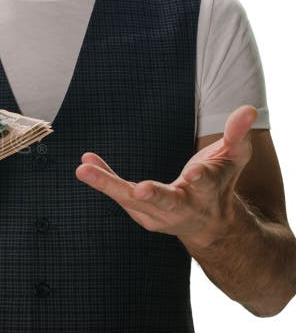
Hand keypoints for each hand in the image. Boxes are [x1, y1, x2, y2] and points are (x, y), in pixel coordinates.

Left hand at [75, 105, 257, 249]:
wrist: (209, 224)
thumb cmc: (220, 183)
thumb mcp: (233, 158)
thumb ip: (238, 134)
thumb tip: (248, 109)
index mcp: (208, 193)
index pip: (206, 183)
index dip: (201, 177)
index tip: (195, 172)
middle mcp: (183, 208)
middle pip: (165, 201)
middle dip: (152, 196)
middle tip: (139, 191)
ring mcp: (158, 214)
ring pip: (130, 200)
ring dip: (106, 184)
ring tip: (84, 169)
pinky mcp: (139, 213)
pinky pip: (117, 194)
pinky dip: (102, 178)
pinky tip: (85, 163)